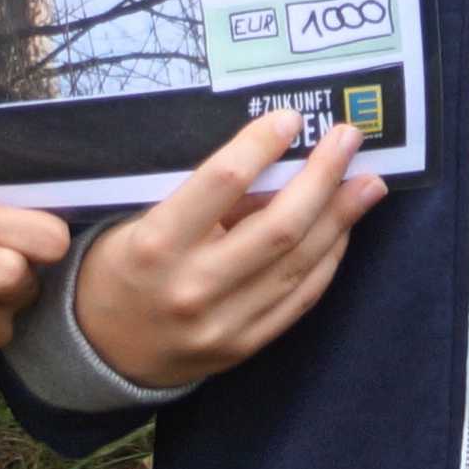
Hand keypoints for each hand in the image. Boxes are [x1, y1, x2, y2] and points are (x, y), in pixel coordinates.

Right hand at [68, 111, 382, 389]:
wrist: (102, 350)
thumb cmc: (123, 267)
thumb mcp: (142, 222)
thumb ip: (204, 201)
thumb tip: (277, 166)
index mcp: (156, 244)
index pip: (221, 182)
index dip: (261, 145)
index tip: (290, 118)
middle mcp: (193, 286)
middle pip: (279, 227)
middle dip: (323, 177)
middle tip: (348, 140)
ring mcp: (223, 323)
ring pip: (300, 263)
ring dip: (340, 217)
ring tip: (367, 183)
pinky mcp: (245, 346)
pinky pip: (300, 298)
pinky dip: (328, 259)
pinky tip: (342, 229)